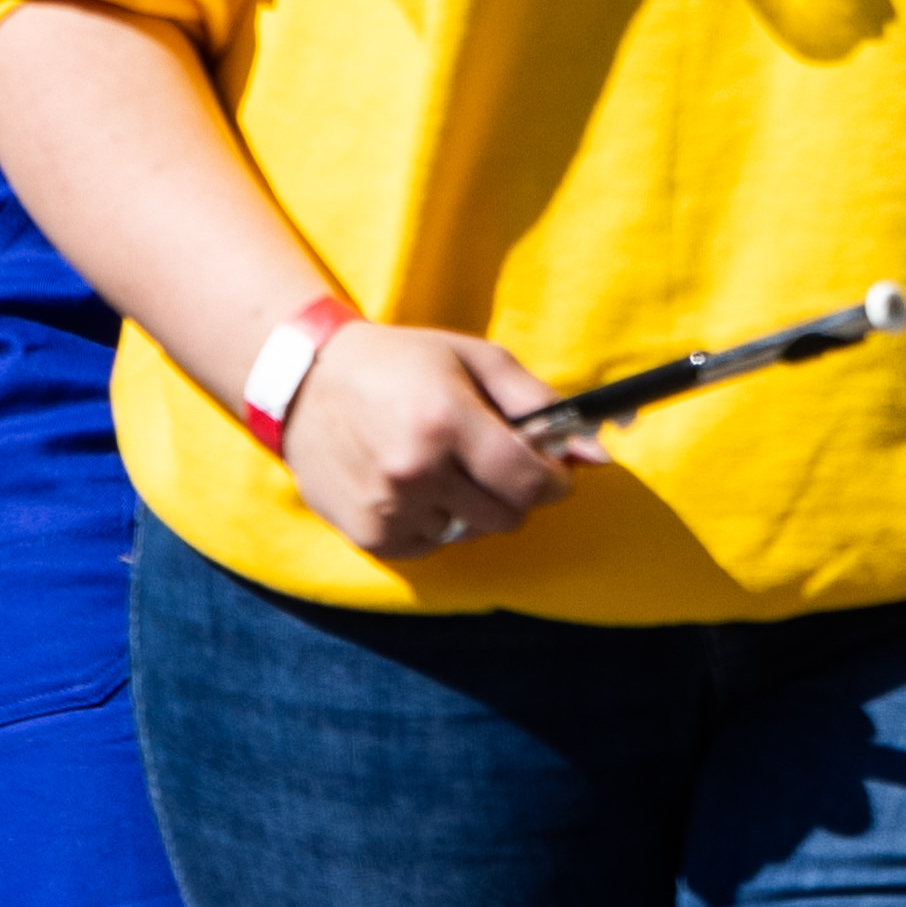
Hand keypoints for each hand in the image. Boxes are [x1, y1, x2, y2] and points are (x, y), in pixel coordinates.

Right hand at [279, 319, 596, 565]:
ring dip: (473, 507)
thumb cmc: (404, 363)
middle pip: (507, 516)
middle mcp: (416, 471)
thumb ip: (541, 404)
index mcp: (447, 421)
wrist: (308, 384)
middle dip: (516, 493)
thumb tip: (598, 452)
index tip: (553, 471)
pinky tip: (415, 485)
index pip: (529, 481)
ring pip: (471, 533)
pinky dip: (437, 522)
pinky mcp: (369, 536)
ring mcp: (389, 508)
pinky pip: (433, 546)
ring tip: (445, 466)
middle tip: (496, 462)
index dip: (555, 481)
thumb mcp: (477, 360)